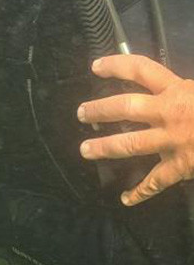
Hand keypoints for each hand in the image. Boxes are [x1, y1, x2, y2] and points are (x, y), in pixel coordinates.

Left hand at [77, 54, 193, 205]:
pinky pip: (157, 181)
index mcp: (179, 90)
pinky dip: (141, 192)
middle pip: (126, 107)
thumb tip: (157, 79)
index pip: (141, 70)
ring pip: (131, 144)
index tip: (95, 66)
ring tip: (85, 150)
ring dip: (105, 147)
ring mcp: (175, 141)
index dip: (116, 66)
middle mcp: (171, 113)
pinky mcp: (183, 166)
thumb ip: (183, 88)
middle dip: (100, 110)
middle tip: (81, 113)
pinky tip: (125, 198)